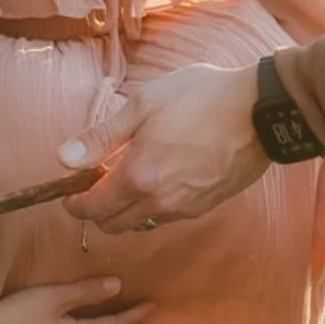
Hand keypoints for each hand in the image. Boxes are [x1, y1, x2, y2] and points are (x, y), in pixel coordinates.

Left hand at [59, 65, 268, 231]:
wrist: (260, 110)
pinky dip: (155, 203)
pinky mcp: (206, 207)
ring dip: (128, 207)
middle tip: (100, 181)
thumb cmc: (201, 98)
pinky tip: (164, 175)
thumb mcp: (144, 105)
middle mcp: (159, 201)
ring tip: (134, 173)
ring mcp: (185, 208)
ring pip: (141, 222)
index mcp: (138, 176)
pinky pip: (168, 215)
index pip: (92, 209)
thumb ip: (101, 136)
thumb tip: (64, 158)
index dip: (75, 204)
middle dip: (98, 209)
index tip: (71, 192)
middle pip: (113, 225)